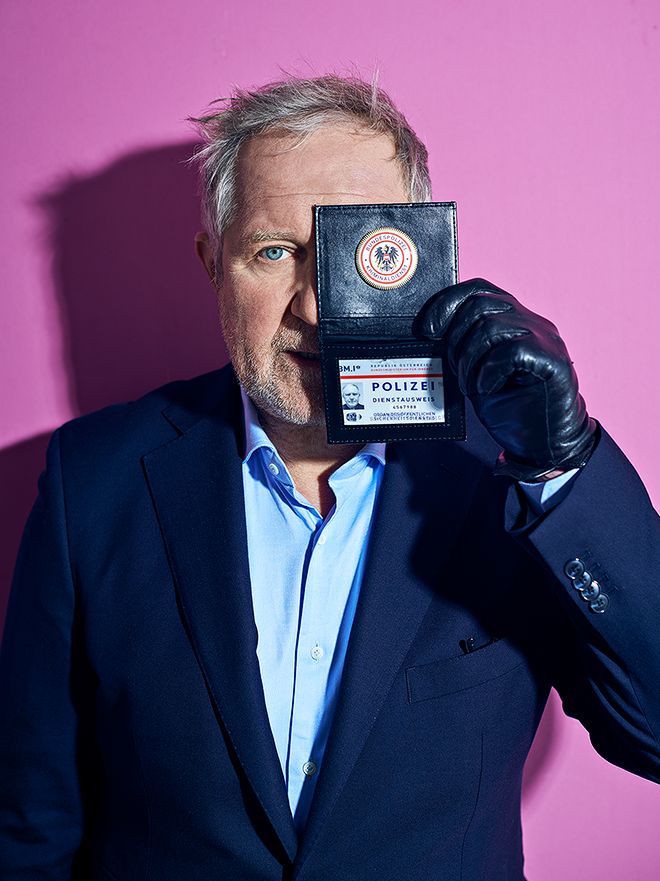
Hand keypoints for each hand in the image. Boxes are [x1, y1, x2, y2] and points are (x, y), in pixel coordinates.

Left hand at [417, 278, 596, 479]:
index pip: (478, 289)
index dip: (447, 302)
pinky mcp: (553, 362)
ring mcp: (544, 339)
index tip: (426, 330)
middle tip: (457, 372)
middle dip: (455, 340)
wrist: (544, 443)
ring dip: (469, 360)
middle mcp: (531, 322)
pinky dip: (489, 372)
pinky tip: (488, 389)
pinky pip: (511, 352)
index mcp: (512, 319)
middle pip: (479, 305)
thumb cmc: (510, 407)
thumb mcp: (475, 372)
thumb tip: (428, 335)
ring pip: (491, 327)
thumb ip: (462, 348)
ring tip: (472, 386)